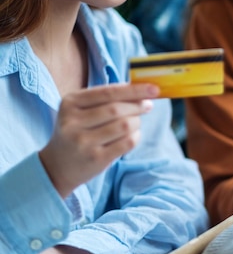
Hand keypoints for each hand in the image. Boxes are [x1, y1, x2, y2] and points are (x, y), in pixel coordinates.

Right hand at [39, 83, 159, 197]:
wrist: (58, 165)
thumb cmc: (78, 131)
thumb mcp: (81, 110)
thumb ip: (107, 98)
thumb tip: (141, 88)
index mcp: (70, 103)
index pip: (108, 92)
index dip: (134, 90)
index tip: (154, 88)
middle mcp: (72, 122)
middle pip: (116, 109)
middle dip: (137, 106)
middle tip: (148, 105)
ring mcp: (83, 142)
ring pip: (124, 126)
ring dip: (137, 122)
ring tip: (135, 122)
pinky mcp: (95, 158)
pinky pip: (127, 143)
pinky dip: (136, 136)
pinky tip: (133, 135)